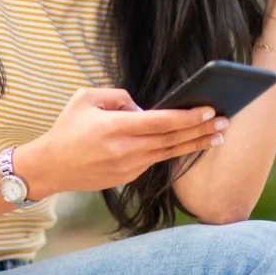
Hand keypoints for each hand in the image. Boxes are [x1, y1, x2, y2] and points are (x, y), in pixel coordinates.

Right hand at [20, 88, 227, 196]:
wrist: (50, 167)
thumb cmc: (66, 129)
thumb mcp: (85, 99)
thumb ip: (118, 97)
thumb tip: (142, 107)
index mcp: (116, 129)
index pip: (160, 122)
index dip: (187, 117)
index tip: (208, 109)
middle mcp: (125, 150)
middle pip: (171, 139)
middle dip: (200, 130)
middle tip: (225, 122)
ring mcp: (128, 167)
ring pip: (168, 153)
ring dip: (194, 144)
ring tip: (217, 136)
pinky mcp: (127, 177)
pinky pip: (155, 160)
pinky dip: (174, 152)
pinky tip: (190, 144)